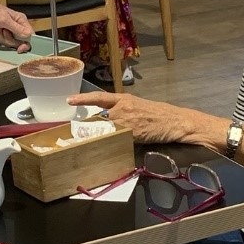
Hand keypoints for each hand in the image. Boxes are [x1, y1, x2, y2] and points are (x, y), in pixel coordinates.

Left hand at [0, 0, 32, 50]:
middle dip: (9, 39)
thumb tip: (29, 35)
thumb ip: (17, 28)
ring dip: (2, 37)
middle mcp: (18, 26)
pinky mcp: (3, 33)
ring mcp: (10, 30)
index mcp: (21, 20)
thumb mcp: (5, 20)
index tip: (20, 48)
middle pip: (19, 41)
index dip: (26, 43)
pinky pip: (3, 41)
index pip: (30, 35)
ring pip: (10, 42)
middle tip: (3, 31)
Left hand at [70, 90, 195, 144]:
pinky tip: (120, 145)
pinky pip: (118, 139)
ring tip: (106, 141)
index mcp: (124, 99)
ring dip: (106, 137)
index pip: (99, 98)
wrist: (174, 121)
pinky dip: (117, 143)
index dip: (83, 99)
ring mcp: (127, 120)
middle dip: (95, 128)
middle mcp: (123, 108)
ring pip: (108, 130)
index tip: (69, 100)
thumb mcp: (137, 107)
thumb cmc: (158, 115)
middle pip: (100, 119)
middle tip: (87, 135)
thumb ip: (122, 112)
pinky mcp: (132, 133)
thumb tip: (108, 121)